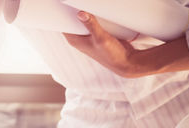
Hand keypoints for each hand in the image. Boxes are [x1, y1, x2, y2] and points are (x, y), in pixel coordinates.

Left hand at [63, 11, 188, 76]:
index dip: (62, 13)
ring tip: (87, 2)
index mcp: (75, 40)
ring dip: (86, 12)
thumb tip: (80, 13)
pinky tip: (97, 9)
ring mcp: (89, 36)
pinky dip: (94, 16)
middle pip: (73, 20)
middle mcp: (80, 39)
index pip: (63, 24)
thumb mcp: (101, 38)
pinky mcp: (98, 34)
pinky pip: (93, 22)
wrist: (126, 62)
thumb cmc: (111, 54)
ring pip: (83, 20)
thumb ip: (91, 25)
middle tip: (78, 1)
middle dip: (74, 10)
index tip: (64, 2)